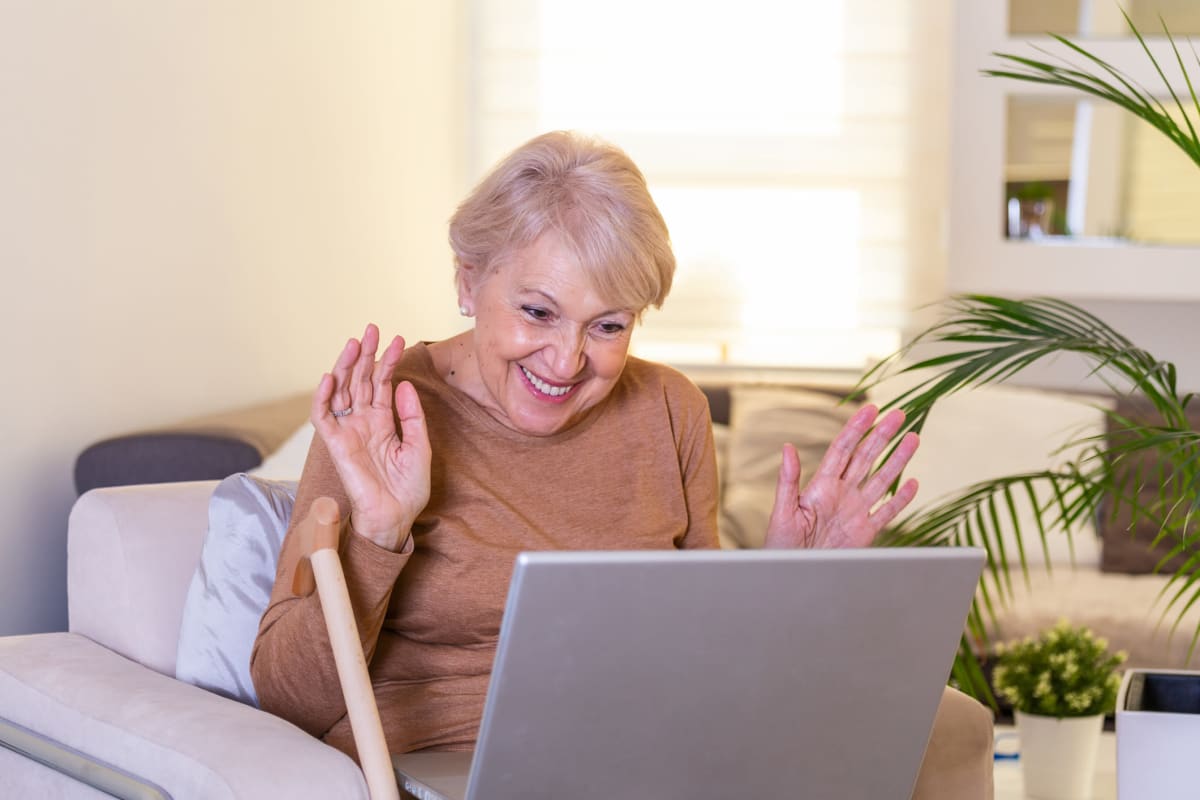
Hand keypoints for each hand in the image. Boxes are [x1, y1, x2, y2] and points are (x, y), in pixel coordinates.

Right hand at [311, 324, 431, 550]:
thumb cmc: (409, 486)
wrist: (396, 515)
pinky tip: (331, 376)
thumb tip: (402, 384)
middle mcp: (363, 421)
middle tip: (371, 329)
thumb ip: (411, 416)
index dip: (387, 361)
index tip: (396, 339)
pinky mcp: (335, 444)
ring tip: (354, 343)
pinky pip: (323, 417)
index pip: (382, 383)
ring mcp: (348, 431)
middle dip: (365, 354)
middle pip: (360, 380)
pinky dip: (323, 396)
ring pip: (341, 391)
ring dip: (345, 366)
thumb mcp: (419, 446)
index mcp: (383, 420)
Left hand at [764, 405, 918, 549]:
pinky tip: (913, 483)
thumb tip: (786, 447)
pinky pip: (886, 513)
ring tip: (913, 438)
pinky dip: (900, 500)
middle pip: (865, 458)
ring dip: (897, 460)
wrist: (790, 577)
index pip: (842, 450)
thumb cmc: (780, 545)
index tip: (871, 409)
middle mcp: (840, 494)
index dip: (856, 428)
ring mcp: (854, 512)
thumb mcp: (782, 511)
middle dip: (882, 436)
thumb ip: (788, 480)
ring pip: (881, 481)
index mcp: (820, 486)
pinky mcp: (864, 533)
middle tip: (899, 414)